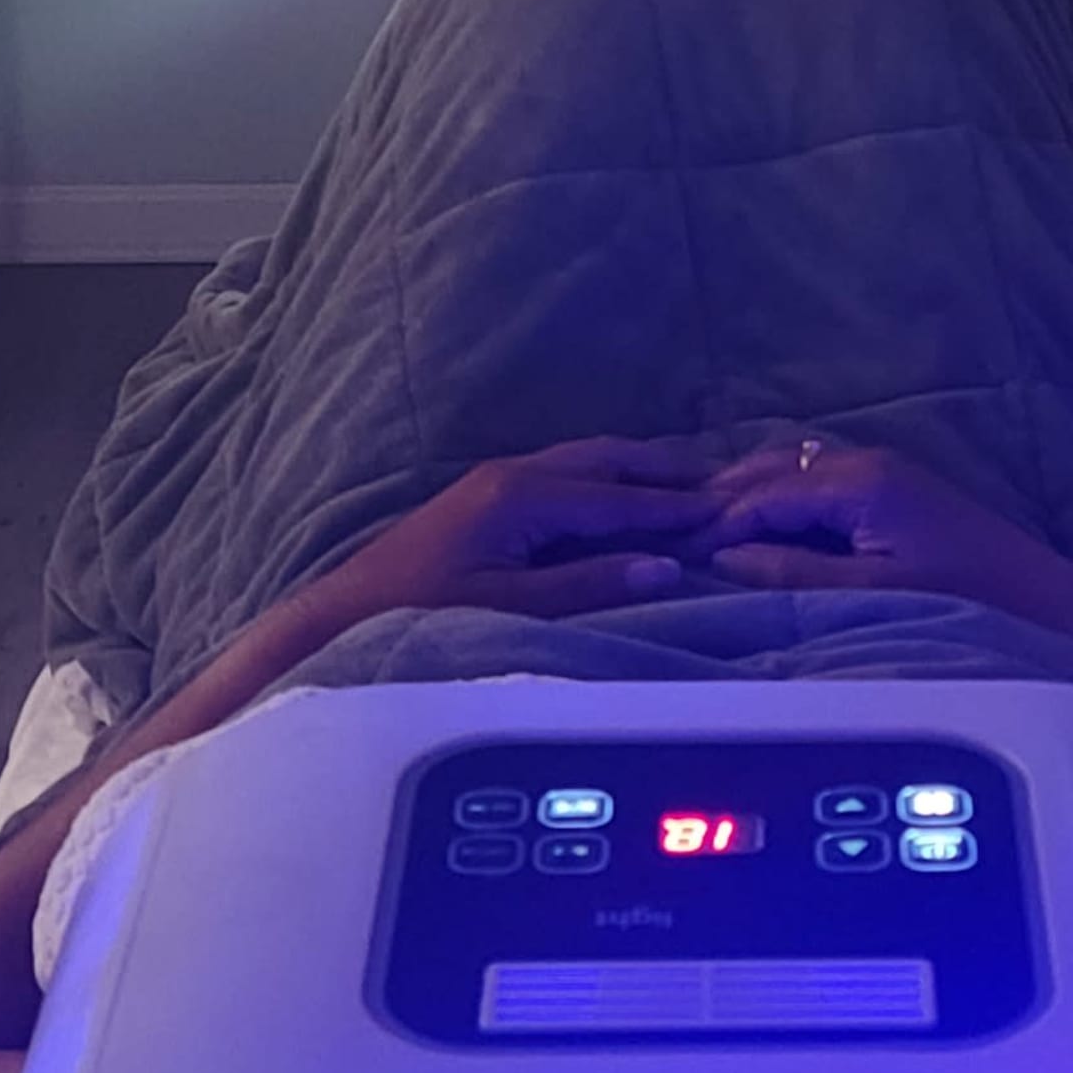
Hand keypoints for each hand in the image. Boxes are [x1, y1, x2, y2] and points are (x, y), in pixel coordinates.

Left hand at [317, 438, 725, 624]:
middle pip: (605, 460)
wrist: (348, 610)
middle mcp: (512, 474)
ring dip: (634, 470)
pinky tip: (622, 496)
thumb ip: (588, 585)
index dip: (673, 507)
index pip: (616, 498)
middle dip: (662, 470)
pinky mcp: (487, 495)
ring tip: (685, 482)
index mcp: (522, 496)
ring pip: (583, 461)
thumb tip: (663, 566)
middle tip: (720, 480)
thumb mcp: (511, 607)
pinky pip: (564, 474)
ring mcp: (497, 480)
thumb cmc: (423, 613)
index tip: (724, 511)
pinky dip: (604, 480)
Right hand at [698, 435, 1060, 614]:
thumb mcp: (870, 594)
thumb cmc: (961, 598)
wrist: (1040, 601)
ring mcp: (880, 471)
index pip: (764, 492)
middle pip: (773, 465)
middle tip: (673, 531)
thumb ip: (794, 574)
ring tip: (704, 528)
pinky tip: (757, 524)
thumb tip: (726, 559)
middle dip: (722, 495)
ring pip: (792, 466)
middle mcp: (865, 463)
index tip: (676, 550)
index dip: (716, 521)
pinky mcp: (890, 488)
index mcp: (859, 482)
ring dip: (748, 491)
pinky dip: (777, 494)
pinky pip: (814, 479)